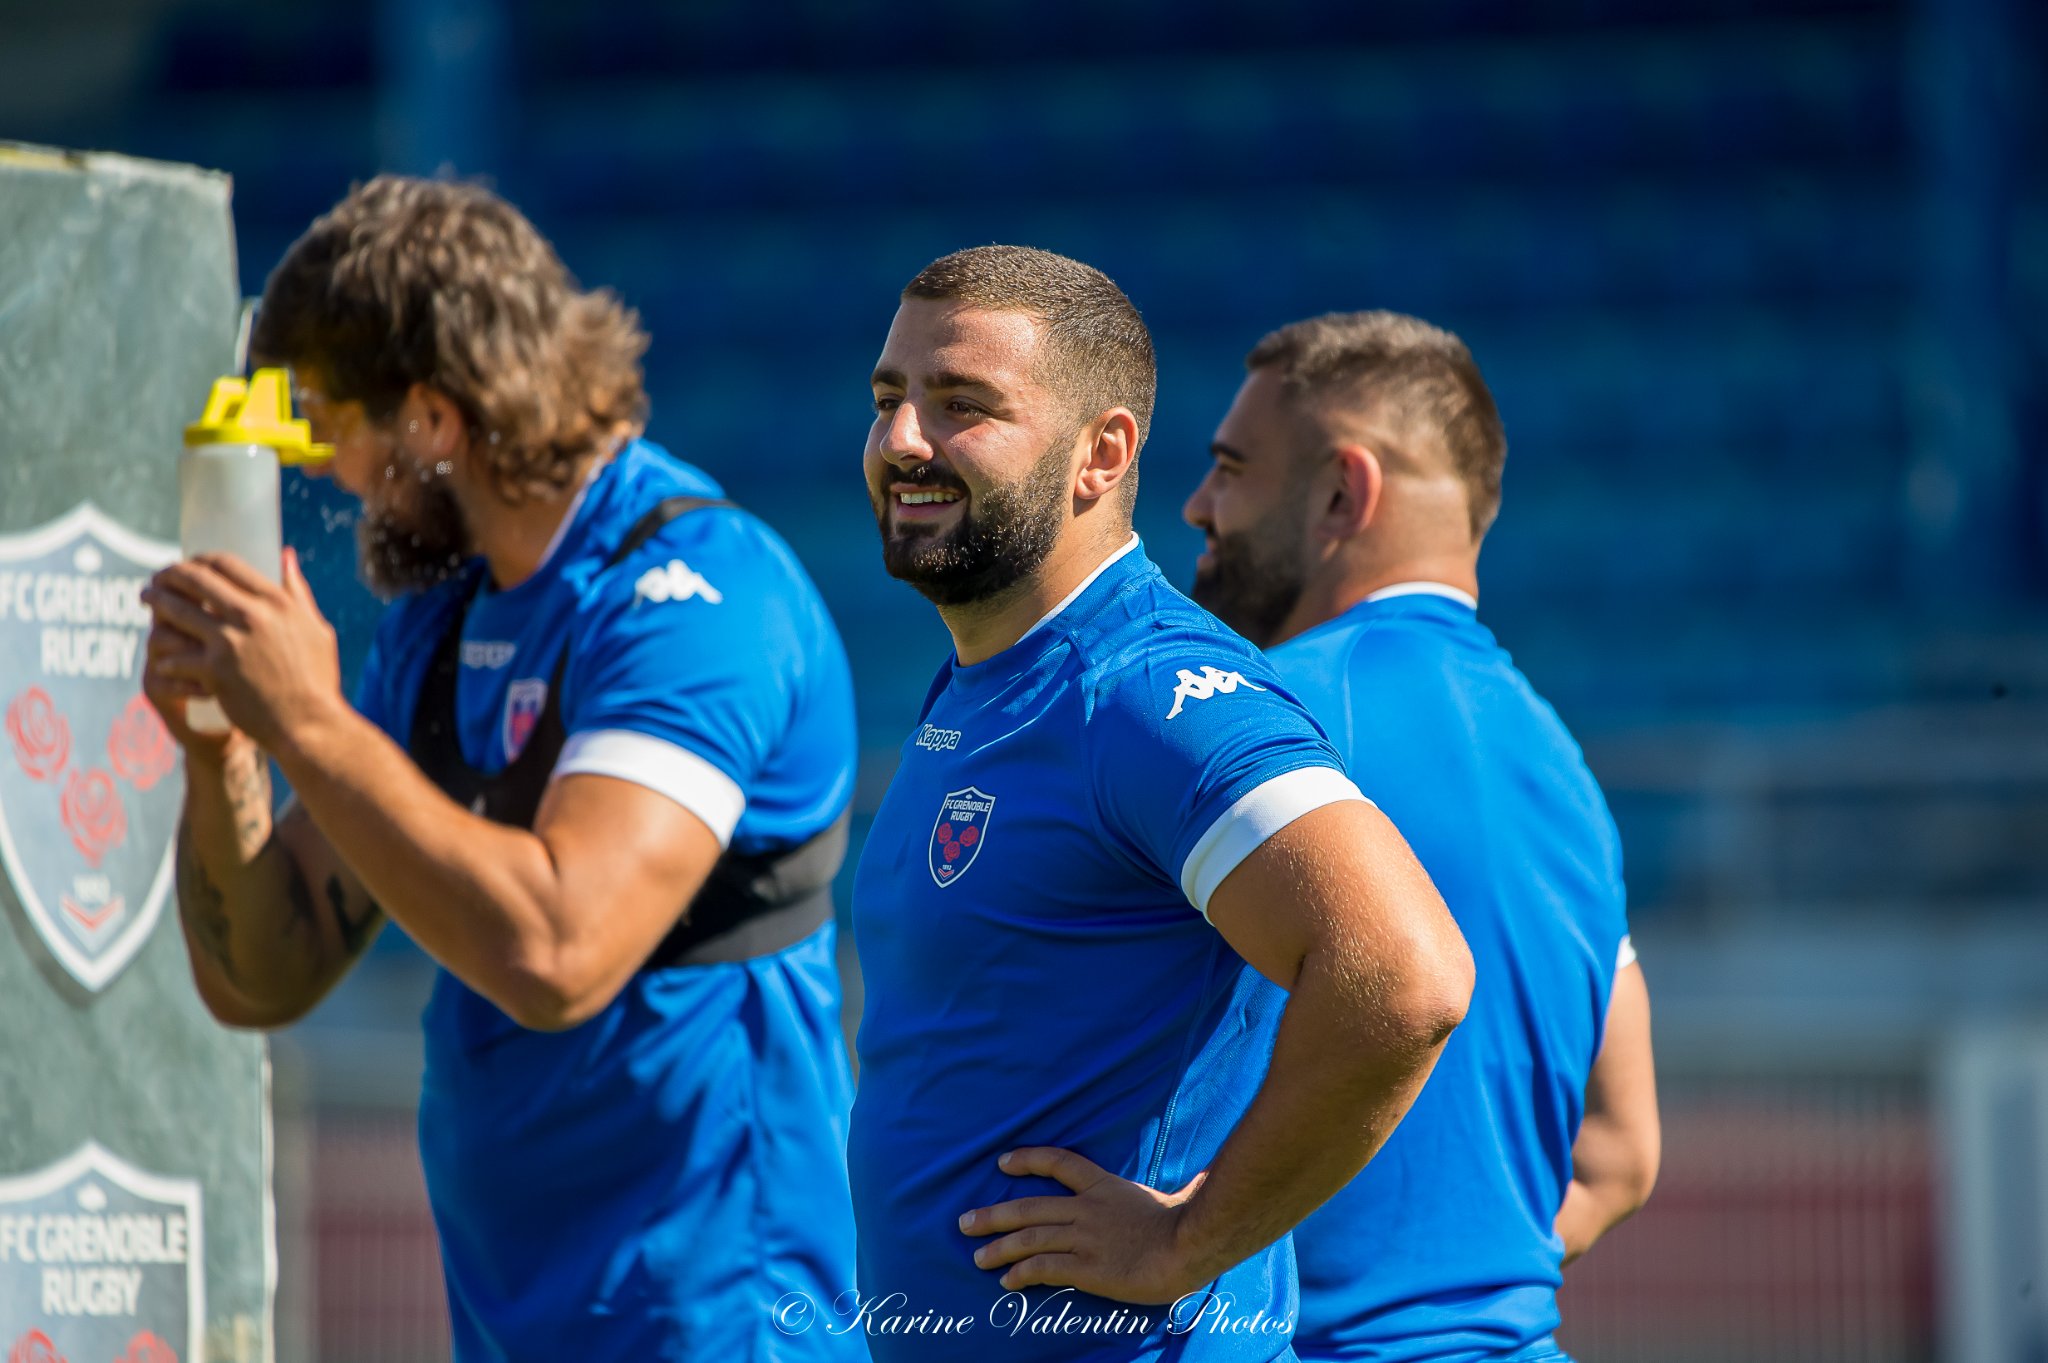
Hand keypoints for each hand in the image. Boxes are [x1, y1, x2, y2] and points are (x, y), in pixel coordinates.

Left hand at [142, 548, 344, 755]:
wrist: (310, 724)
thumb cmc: (317, 680)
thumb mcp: (316, 628)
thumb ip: (298, 592)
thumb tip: (286, 555)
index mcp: (277, 602)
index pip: (226, 563)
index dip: (200, 559)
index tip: (190, 565)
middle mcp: (251, 616)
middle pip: (196, 580)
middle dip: (170, 575)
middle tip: (158, 579)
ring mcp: (230, 643)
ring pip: (178, 612)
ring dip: (156, 602)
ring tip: (148, 600)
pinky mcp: (214, 672)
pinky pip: (177, 657)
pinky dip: (167, 658)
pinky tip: (162, 660)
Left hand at [959, 1147, 1214, 1305]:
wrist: (1189, 1244)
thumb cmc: (1188, 1221)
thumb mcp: (1173, 1195)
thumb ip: (1178, 1186)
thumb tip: (1204, 1178)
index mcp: (1104, 1186)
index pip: (1058, 1162)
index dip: (1028, 1160)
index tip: (1003, 1162)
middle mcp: (1086, 1208)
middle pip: (1028, 1207)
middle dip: (993, 1215)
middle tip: (965, 1222)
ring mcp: (1084, 1237)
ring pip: (1028, 1238)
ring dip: (999, 1248)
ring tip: (977, 1257)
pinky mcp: (1086, 1266)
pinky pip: (1044, 1268)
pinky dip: (1021, 1274)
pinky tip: (1007, 1281)